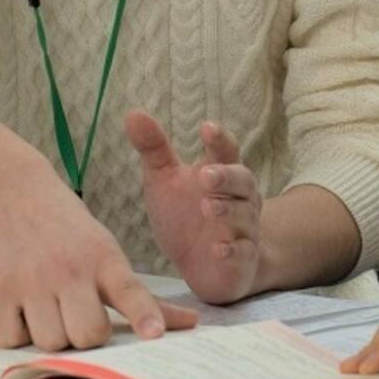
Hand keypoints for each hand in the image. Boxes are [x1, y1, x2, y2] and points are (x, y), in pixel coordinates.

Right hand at [0, 162, 197, 351]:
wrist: (11, 192)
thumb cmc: (67, 230)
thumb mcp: (106, 251)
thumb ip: (142, 295)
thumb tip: (190, 324)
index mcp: (103, 259)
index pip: (129, 291)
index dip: (143, 314)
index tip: (153, 334)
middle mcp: (69, 269)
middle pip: (88, 336)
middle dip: (85, 335)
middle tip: (77, 314)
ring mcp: (31, 281)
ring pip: (51, 343)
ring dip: (51, 336)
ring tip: (47, 308)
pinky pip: (12, 340)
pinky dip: (17, 334)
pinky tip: (22, 310)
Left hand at [128, 109, 262, 304]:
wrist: (204, 265)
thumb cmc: (184, 215)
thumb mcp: (164, 180)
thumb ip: (153, 148)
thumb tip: (133, 112)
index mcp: (221, 172)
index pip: (225, 150)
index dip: (219, 139)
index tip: (206, 128)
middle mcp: (239, 198)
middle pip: (243, 180)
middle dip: (227, 176)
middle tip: (205, 175)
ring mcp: (243, 229)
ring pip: (245, 215)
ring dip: (228, 210)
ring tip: (207, 206)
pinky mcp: (242, 258)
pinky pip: (243, 252)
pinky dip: (233, 250)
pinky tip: (218, 249)